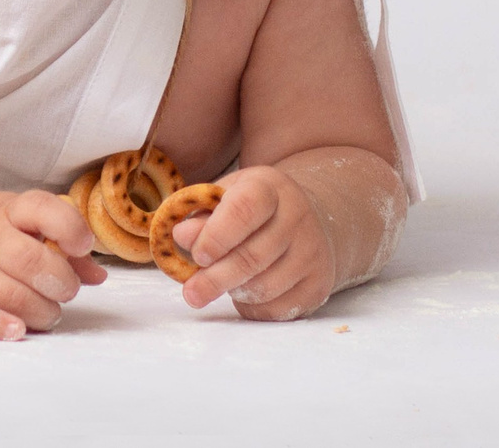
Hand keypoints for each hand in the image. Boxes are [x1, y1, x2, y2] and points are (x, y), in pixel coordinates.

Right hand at [0, 189, 107, 339]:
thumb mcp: (22, 224)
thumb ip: (62, 246)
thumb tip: (97, 274)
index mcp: (10, 212)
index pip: (40, 208)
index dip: (68, 227)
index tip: (82, 246)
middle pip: (26, 257)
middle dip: (58, 279)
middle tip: (66, 290)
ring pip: (7, 292)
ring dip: (39, 309)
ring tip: (49, 313)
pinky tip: (17, 330)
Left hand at [171, 165, 336, 320]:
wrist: (307, 220)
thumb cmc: (253, 208)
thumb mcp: (225, 197)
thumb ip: (200, 215)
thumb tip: (180, 236)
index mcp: (269, 188)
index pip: (244, 209)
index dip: (216, 235)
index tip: (197, 255)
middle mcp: (297, 217)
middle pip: (253, 257)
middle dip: (215, 278)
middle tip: (190, 292)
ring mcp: (312, 252)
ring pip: (264, 287)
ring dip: (233, 291)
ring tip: (220, 283)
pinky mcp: (318, 283)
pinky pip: (277, 309)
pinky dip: (252, 307)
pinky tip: (244, 293)